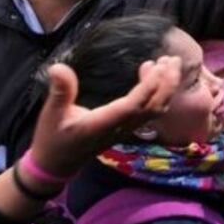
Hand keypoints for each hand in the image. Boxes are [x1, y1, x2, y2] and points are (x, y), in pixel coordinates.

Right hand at [28, 57, 180, 180]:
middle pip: (154, 109)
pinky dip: (158, 92)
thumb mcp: (51, 113)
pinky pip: (150, 111)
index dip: (148, 88)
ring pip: (156, 111)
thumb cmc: (53, 138)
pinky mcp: (127, 127)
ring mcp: (126, 129)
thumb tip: (59, 67)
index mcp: (104, 124)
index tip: (157, 66)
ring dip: (166, 88)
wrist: (57, 165)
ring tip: (167, 62)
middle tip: (171, 59)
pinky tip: (151, 73)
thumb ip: (60, 91)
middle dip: (167, 85)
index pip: (133, 107)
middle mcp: (120, 128)